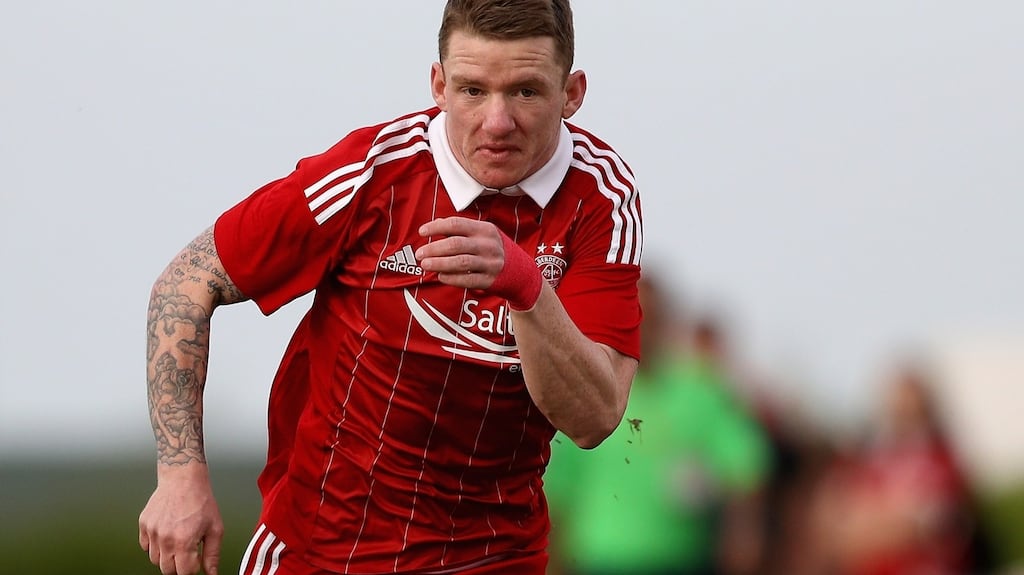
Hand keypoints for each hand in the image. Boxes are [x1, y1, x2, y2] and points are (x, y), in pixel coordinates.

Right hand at [139, 466, 223, 574]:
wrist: (183, 479)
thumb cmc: (200, 500)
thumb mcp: (215, 528)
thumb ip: (212, 555)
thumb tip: (212, 573)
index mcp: (184, 541)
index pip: (183, 573)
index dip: (192, 570)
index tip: (196, 562)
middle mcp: (165, 538)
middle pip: (167, 570)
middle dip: (179, 566)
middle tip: (188, 553)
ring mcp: (152, 532)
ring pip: (155, 560)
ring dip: (166, 556)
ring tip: (178, 540)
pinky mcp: (144, 525)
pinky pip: (145, 546)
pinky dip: (155, 546)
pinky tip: (167, 535)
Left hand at [417, 217, 541, 309]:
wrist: (522, 272)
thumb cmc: (495, 250)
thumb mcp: (484, 235)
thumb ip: (462, 230)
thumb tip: (434, 225)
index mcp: (485, 229)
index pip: (456, 224)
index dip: (436, 227)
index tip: (422, 232)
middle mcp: (488, 245)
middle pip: (455, 244)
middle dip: (434, 249)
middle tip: (419, 253)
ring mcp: (490, 263)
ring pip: (460, 262)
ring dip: (439, 264)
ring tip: (425, 265)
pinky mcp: (490, 280)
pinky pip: (467, 280)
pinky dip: (451, 278)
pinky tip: (440, 276)